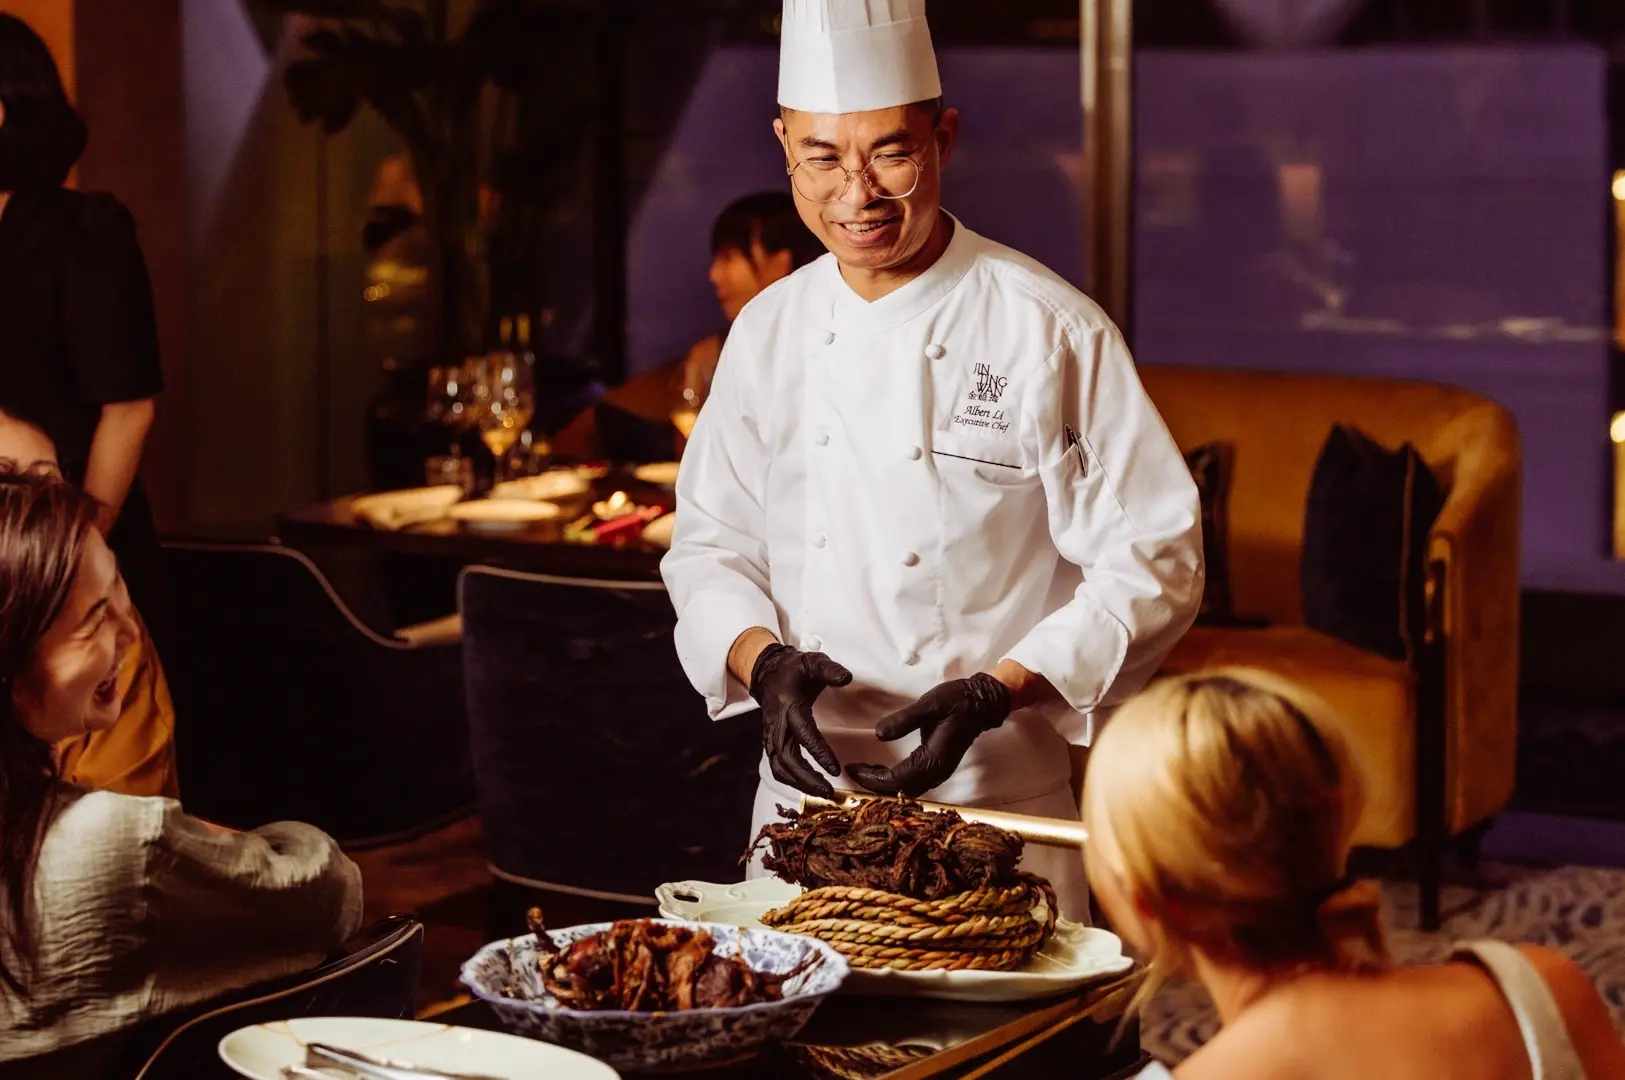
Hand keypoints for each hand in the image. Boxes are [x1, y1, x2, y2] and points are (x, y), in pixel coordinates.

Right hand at [751, 643, 852, 798]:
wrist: (766, 672)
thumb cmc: (794, 669)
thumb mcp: (813, 661)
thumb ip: (830, 670)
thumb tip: (846, 679)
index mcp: (788, 705)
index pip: (803, 734)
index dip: (818, 753)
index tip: (835, 769)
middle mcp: (776, 724)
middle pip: (787, 759)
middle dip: (807, 779)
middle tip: (829, 792)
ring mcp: (770, 735)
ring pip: (779, 767)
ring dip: (799, 783)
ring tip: (822, 792)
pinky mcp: (770, 742)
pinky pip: (777, 767)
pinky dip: (792, 780)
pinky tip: (809, 786)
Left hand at [847, 674, 1011, 797]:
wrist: (982, 704)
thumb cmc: (957, 701)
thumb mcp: (929, 704)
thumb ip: (904, 720)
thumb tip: (878, 735)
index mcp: (934, 759)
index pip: (897, 779)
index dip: (872, 778)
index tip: (852, 768)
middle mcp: (937, 772)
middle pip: (900, 791)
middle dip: (874, 785)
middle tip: (853, 771)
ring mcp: (940, 772)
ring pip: (907, 790)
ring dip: (884, 784)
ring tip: (864, 770)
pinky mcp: (939, 768)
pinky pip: (913, 783)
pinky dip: (895, 781)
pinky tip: (882, 769)